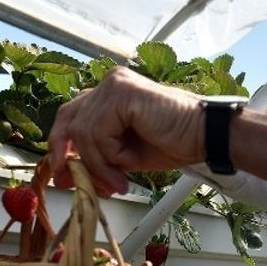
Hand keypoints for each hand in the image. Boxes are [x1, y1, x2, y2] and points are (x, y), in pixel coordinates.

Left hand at [48, 67, 204, 195]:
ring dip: (99, 165)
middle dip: (69, 157)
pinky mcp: (121, 92)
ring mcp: (114, 84)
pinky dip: (111, 155)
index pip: (70, 116)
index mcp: (109, 93)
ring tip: (119, 182)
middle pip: (69, 120)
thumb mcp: (124, 155)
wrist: (204, 137)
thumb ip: (97, 157)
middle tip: (77, 183)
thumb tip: (67, 174)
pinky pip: (98, 132)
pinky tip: (130, 162)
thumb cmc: (173, 143)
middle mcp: (109, 83)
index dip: (61, 146)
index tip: (63, 175)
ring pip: (83, 133)